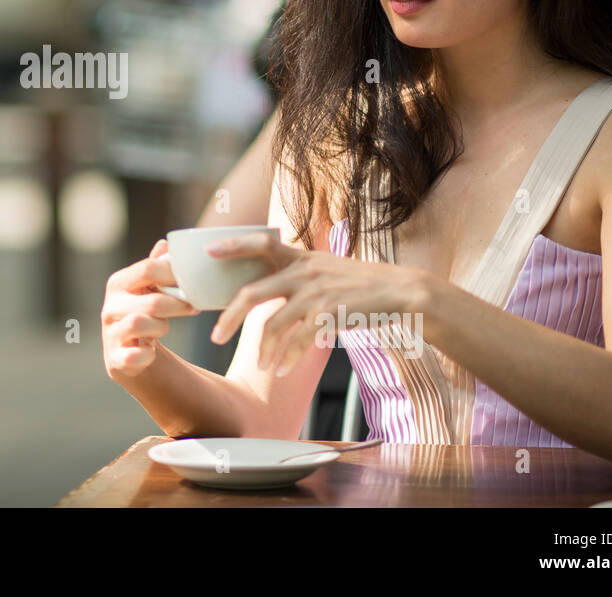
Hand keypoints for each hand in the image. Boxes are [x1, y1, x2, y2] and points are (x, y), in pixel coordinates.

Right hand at [101, 238, 201, 377]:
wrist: (128, 354)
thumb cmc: (143, 313)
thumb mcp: (148, 289)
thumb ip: (156, 267)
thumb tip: (165, 244)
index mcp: (118, 283)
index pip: (148, 269)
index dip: (174, 274)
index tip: (191, 282)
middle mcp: (110, 307)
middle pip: (152, 301)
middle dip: (178, 305)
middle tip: (193, 307)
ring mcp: (110, 333)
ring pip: (140, 324)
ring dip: (162, 326)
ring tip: (165, 326)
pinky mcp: (115, 359)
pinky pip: (135, 356)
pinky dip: (147, 354)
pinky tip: (151, 351)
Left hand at [204, 231, 432, 375]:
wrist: (402, 292)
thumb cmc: (360, 284)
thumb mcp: (326, 269)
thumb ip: (297, 274)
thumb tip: (265, 288)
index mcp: (300, 257)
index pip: (260, 242)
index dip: (233, 244)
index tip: (208, 250)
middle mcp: (304, 271)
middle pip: (252, 292)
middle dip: (229, 317)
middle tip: (214, 336)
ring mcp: (316, 292)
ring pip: (274, 324)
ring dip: (263, 349)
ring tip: (261, 366)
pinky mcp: (330, 313)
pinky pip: (298, 340)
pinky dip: (287, 358)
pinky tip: (281, 369)